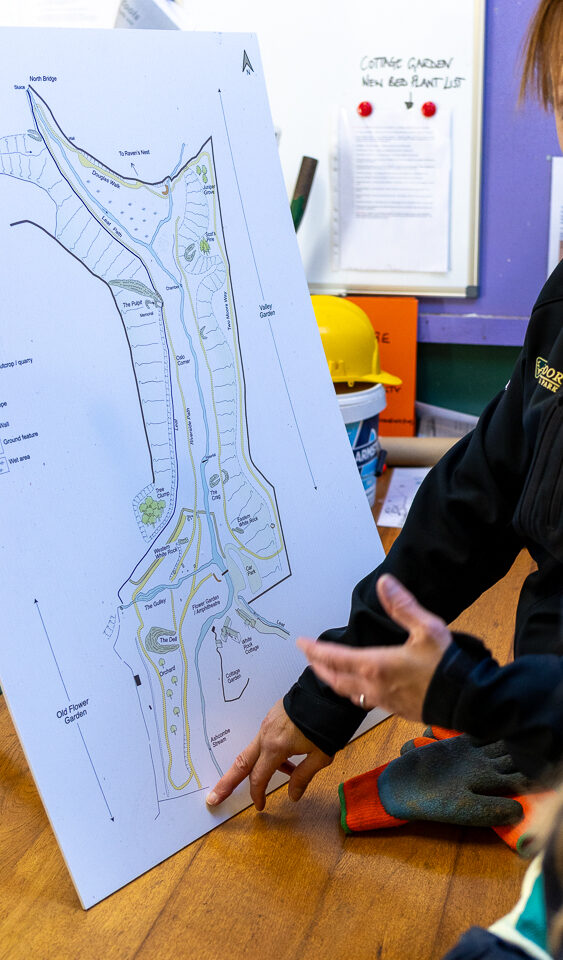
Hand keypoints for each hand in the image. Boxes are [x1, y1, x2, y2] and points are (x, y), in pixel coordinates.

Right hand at [206, 698, 332, 809]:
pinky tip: (289, 757)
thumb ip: (303, 776)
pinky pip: (265, 739)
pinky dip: (270, 752)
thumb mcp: (320, 756)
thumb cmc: (326, 723)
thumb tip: (293, 795)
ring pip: (254, 750)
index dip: (257, 794)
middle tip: (213, 797)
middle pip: (241, 763)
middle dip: (226, 782)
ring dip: (259, 766)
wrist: (326, 692)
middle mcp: (266, 735)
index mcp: (275, 747)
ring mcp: (267, 724)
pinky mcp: (272, 716)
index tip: (260, 806)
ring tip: (287, 769)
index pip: (258, 777)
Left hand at [297, 574, 451, 720]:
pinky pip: (365, 701)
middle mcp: (375, 686)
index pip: (335, 658)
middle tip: (309, 658)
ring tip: (329, 672)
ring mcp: (385, 701)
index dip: (315, 651)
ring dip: (335, 681)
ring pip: (349, 693)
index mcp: (376, 666)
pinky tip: (359, 687)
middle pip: (336, 679)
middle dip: (320, 668)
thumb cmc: (447, 666)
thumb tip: (384, 583)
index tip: (300, 643)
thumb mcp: (427, 628)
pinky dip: (353, 691)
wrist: (467, 701)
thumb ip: (402, 606)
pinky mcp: (397, 710)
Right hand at [379, 735, 529, 825]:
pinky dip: (484, 723)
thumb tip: (521, 811)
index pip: (518, 773)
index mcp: (490, 783)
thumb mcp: (465, 809)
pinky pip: (475, 730)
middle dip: (520, 744)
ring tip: (513, 720)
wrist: (404, 789)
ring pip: (495, 740)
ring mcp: (470, 753)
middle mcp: (483, 767)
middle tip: (528, 732)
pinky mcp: (456, 743)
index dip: (529, 765)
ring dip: (504, 732)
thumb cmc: (434, 803)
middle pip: (510, 753)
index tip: (536, 755)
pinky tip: (490, 715)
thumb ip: (492, 809)